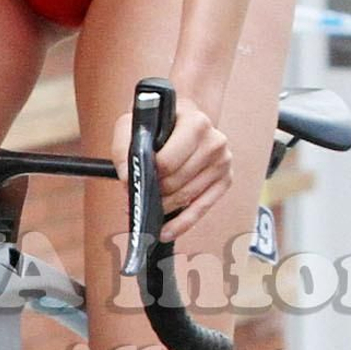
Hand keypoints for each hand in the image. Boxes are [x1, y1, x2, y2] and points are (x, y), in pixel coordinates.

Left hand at [110, 92, 232, 242]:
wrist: (184, 118)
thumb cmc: (160, 123)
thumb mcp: (135, 124)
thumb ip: (124, 148)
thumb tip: (129, 179)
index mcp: (196, 123)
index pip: (167, 162)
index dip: (147, 175)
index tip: (134, 180)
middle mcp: (214, 142)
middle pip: (177, 183)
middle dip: (153, 193)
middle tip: (138, 196)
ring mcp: (222, 163)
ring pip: (187, 198)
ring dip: (163, 208)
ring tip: (148, 207)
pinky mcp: (225, 180)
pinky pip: (201, 209)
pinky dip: (182, 224)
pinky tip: (166, 231)